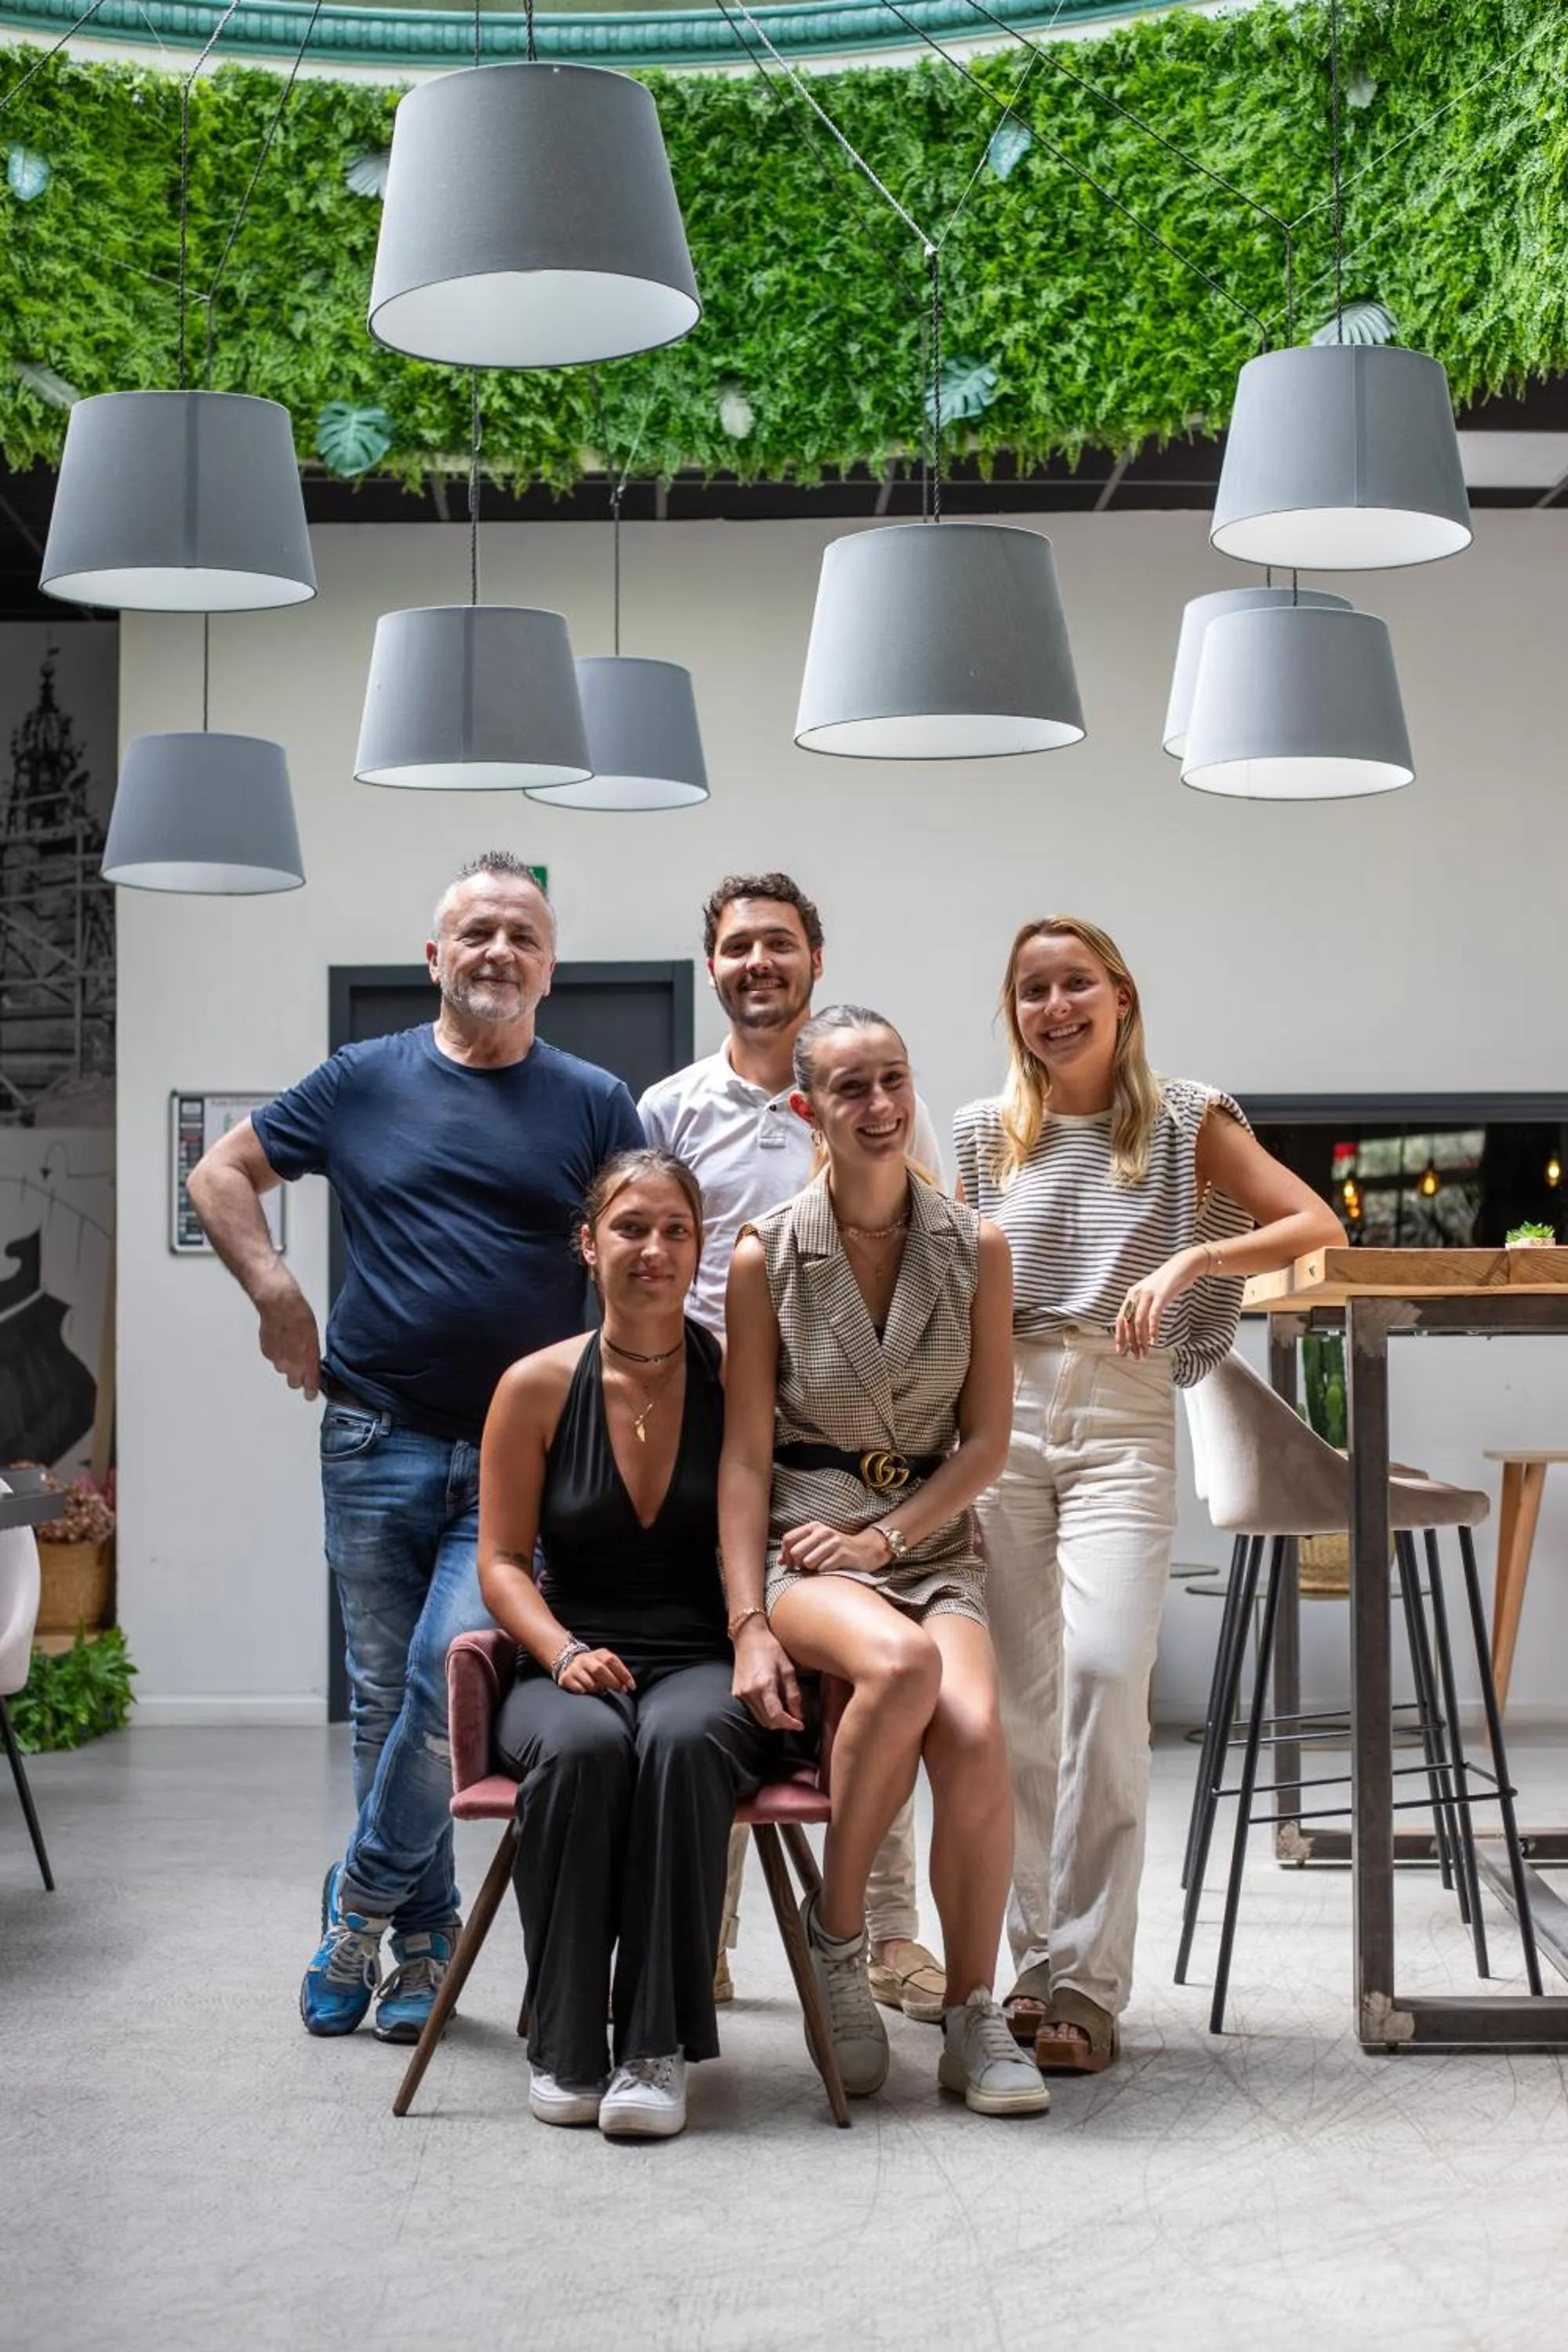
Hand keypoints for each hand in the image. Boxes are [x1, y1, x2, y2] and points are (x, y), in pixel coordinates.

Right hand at [257, 1277, 322, 1397]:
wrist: (279, 1304)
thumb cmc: (300, 1316)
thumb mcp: (314, 1337)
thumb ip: (312, 1355)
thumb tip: (311, 1364)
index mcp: (308, 1361)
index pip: (310, 1386)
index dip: (311, 1392)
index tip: (311, 1394)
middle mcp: (292, 1365)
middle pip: (294, 1383)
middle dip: (298, 1377)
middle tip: (300, 1365)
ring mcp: (278, 1360)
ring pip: (282, 1369)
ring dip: (286, 1362)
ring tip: (289, 1345)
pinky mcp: (267, 1353)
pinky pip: (273, 1358)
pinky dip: (277, 1352)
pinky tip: (280, 1339)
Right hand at [557, 1647, 635, 1694]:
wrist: (568, 1660)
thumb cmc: (593, 1666)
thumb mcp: (605, 1663)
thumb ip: (616, 1673)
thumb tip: (627, 1686)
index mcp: (599, 1654)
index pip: (612, 1661)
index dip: (623, 1674)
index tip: (631, 1686)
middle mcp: (586, 1659)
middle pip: (600, 1669)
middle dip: (612, 1682)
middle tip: (620, 1690)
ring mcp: (575, 1668)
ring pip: (589, 1682)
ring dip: (598, 1688)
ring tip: (601, 1690)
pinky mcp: (565, 1678)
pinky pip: (578, 1688)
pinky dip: (585, 1691)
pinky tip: (587, 1691)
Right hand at [731, 1620, 803, 1732]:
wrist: (748, 1636)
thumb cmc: (770, 1648)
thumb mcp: (788, 1669)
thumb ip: (793, 1694)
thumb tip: (798, 1715)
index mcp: (764, 1685)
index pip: (776, 1716)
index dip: (789, 1724)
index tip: (800, 1725)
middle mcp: (750, 1693)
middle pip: (768, 1722)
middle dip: (783, 1724)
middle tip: (795, 1718)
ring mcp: (741, 1694)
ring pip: (759, 1719)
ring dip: (774, 1720)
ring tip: (786, 1712)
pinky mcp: (736, 1693)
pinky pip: (752, 1711)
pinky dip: (764, 1713)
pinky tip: (772, 1705)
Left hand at [778, 1520, 888, 1575]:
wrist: (864, 1550)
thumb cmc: (836, 1549)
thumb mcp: (817, 1543)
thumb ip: (797, 1548)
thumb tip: (780, 1561)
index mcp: (814, 1527)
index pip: (788, 1539)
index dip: (785, 1554)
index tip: (789, 1564)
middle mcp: (823, 1532)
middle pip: (795, 1552)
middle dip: (797, 1564)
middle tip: (804, 1568)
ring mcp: (833, 1542)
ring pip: (808, 1562)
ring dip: (811, 1569)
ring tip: (819, 1566)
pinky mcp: (842, 1554)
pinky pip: (822, 1568)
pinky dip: (823, 1572)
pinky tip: (830, 1568)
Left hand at [1114, 1249, 1200, 1358]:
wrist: (1183, 1265)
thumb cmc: (1168, 1282)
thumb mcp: (1151, 1293)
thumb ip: (1143, 1306)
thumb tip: (1137, 1326)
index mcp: (1131, 1294)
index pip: (1121, 1318)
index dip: (1120, 1336)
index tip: (1121, 1350)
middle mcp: (1136, 1294)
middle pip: (1129, 1323)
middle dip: (1131, 1343)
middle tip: (1136, 1357)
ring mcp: (1148, 1294)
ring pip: (1139, 1322)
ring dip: (1141, 1341)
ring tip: (1145, 1353)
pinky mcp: (1161, 1295)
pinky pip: (1154, 1317)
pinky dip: (1153, 1331)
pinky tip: (1155, 1342)